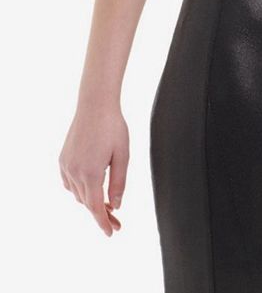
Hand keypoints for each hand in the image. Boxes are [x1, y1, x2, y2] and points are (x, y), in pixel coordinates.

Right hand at [58, 104, 129, 236]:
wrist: (95, 105)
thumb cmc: (113, 127)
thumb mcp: (122, 155)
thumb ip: (119, 182)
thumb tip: (116, 205)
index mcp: (91, 173)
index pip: (95, 207)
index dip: (103, 222)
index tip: (112, 232)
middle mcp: (75, 172)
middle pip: (87, 203)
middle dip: (101, 213)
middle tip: (116, 220)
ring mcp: (66, 165)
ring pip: (77, 194)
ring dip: (90, 200)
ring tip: (106, 203)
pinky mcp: (62, 159)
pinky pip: (69, 183)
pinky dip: (79, 189)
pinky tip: (90, 187)